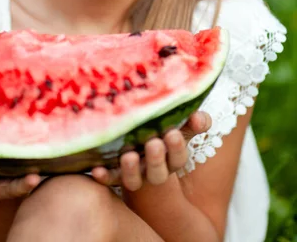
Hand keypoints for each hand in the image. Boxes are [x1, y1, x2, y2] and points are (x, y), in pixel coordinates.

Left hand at [91, 110, 211, 190]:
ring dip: (131, 170)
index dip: (177, 147)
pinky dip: (104, 176)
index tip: (173, 133)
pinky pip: (109, 179)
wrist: (139, 145)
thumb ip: (192, 122)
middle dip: (156, 159)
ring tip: (128, 156)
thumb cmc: (163, 131)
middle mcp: (154, 170)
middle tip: (153, 143)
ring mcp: (134, 174)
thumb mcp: (180, 126)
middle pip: (158, 172)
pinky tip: (96, 169)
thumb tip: (201, 118)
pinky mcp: (114, 175)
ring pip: (134, 179)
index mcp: (172, 159)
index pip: (178, 157)